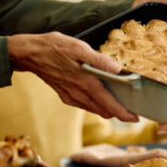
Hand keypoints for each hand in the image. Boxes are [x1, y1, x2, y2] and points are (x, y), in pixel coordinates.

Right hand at [8, 32, 138, 121]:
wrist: (29, 54)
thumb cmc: (54, 47)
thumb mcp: (78, 47)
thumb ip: (99, 60)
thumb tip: (118, 69)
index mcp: (86, 83)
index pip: (110, 104)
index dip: (124, 113)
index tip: (136, 118)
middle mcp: (79, 94)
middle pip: (105, 111)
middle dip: (119, 113)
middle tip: (133, 110)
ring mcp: (71, 97)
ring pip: (95, 110)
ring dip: (108, 109)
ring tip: (120, 104)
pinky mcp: (65, 96)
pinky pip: (85, 105)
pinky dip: (96, 105)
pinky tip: (100, 97)